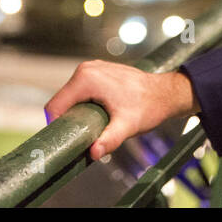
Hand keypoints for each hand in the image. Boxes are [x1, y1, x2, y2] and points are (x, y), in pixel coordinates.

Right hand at [44, 61, 199, 160]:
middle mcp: (86, 69)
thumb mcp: (127, 126)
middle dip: (67, 119)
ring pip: (70, 96)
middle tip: (80, 137)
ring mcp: (91, 68)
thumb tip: (93, 152)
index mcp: (87, 79)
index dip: (56, 125)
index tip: (65, 140)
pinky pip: (80, 90)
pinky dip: (83, 104)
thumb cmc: (148, 107)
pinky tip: (96, 116)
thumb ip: (109, 139)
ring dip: (75, 112)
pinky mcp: (97, 71)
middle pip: (62, 100)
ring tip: (90, 127)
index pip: (55, 105)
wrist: (165, 92)